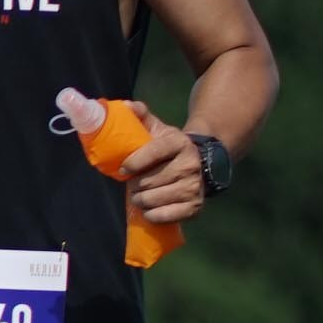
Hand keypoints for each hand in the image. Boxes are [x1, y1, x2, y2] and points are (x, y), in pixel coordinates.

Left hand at [120, 101, 206, 226]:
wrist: (199, 164)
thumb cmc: (167, 148)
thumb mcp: (157, 129)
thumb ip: (140, 115)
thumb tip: (125, 106)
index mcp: (179, 142)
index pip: (153, 151)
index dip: (134, 162)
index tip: (123, 169)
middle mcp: (190, 164)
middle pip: (149, 180)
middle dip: (134, 184)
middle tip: (132, 184)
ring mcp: (194, 186)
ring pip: (154, 199)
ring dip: (140, 200)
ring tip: (139, 195)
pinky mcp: (195, 206)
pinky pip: (165, 216)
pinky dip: (152, 215)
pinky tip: (150, 210)